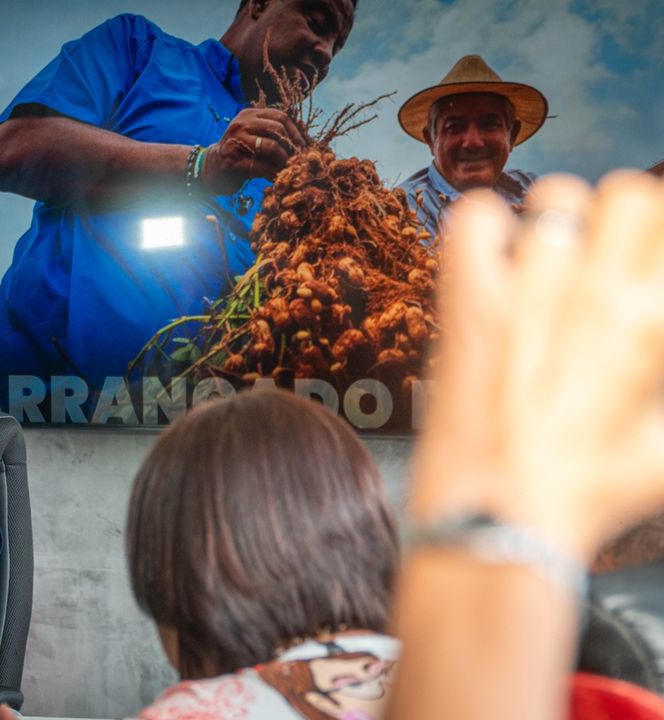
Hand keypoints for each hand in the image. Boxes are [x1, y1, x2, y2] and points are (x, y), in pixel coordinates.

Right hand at [202, 107, 307, 192]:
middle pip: (277, 129)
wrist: (211, 168)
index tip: (304, 146)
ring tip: (290, 169)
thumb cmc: (238, 153)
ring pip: (271, 146)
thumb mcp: (252, 135)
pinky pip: (261, 167)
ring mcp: (236, 142)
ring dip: (284, 160)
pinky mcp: (233, 161)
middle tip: (299, 158)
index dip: (295, 131)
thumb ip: (271, 132)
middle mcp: (241, 124)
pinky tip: (278, 179)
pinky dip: (274, 174)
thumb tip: (303, 139)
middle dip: (292, 145)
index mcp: (248, 115)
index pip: (280, 116)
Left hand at [412, 172, 663, 559]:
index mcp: (654, 326)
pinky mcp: (466, 303)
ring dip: (558, 223)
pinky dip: (484, 224)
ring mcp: (528, 294)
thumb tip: (655, 339)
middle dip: (620, 219)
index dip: (658, 245)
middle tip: (604, 257)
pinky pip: (474, 220)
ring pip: (559, 197)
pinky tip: (494, 255)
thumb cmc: (584, 492)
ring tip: (550, 261)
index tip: (645, 266)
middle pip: (628, 196)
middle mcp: (600, 298)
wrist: (501, 520)